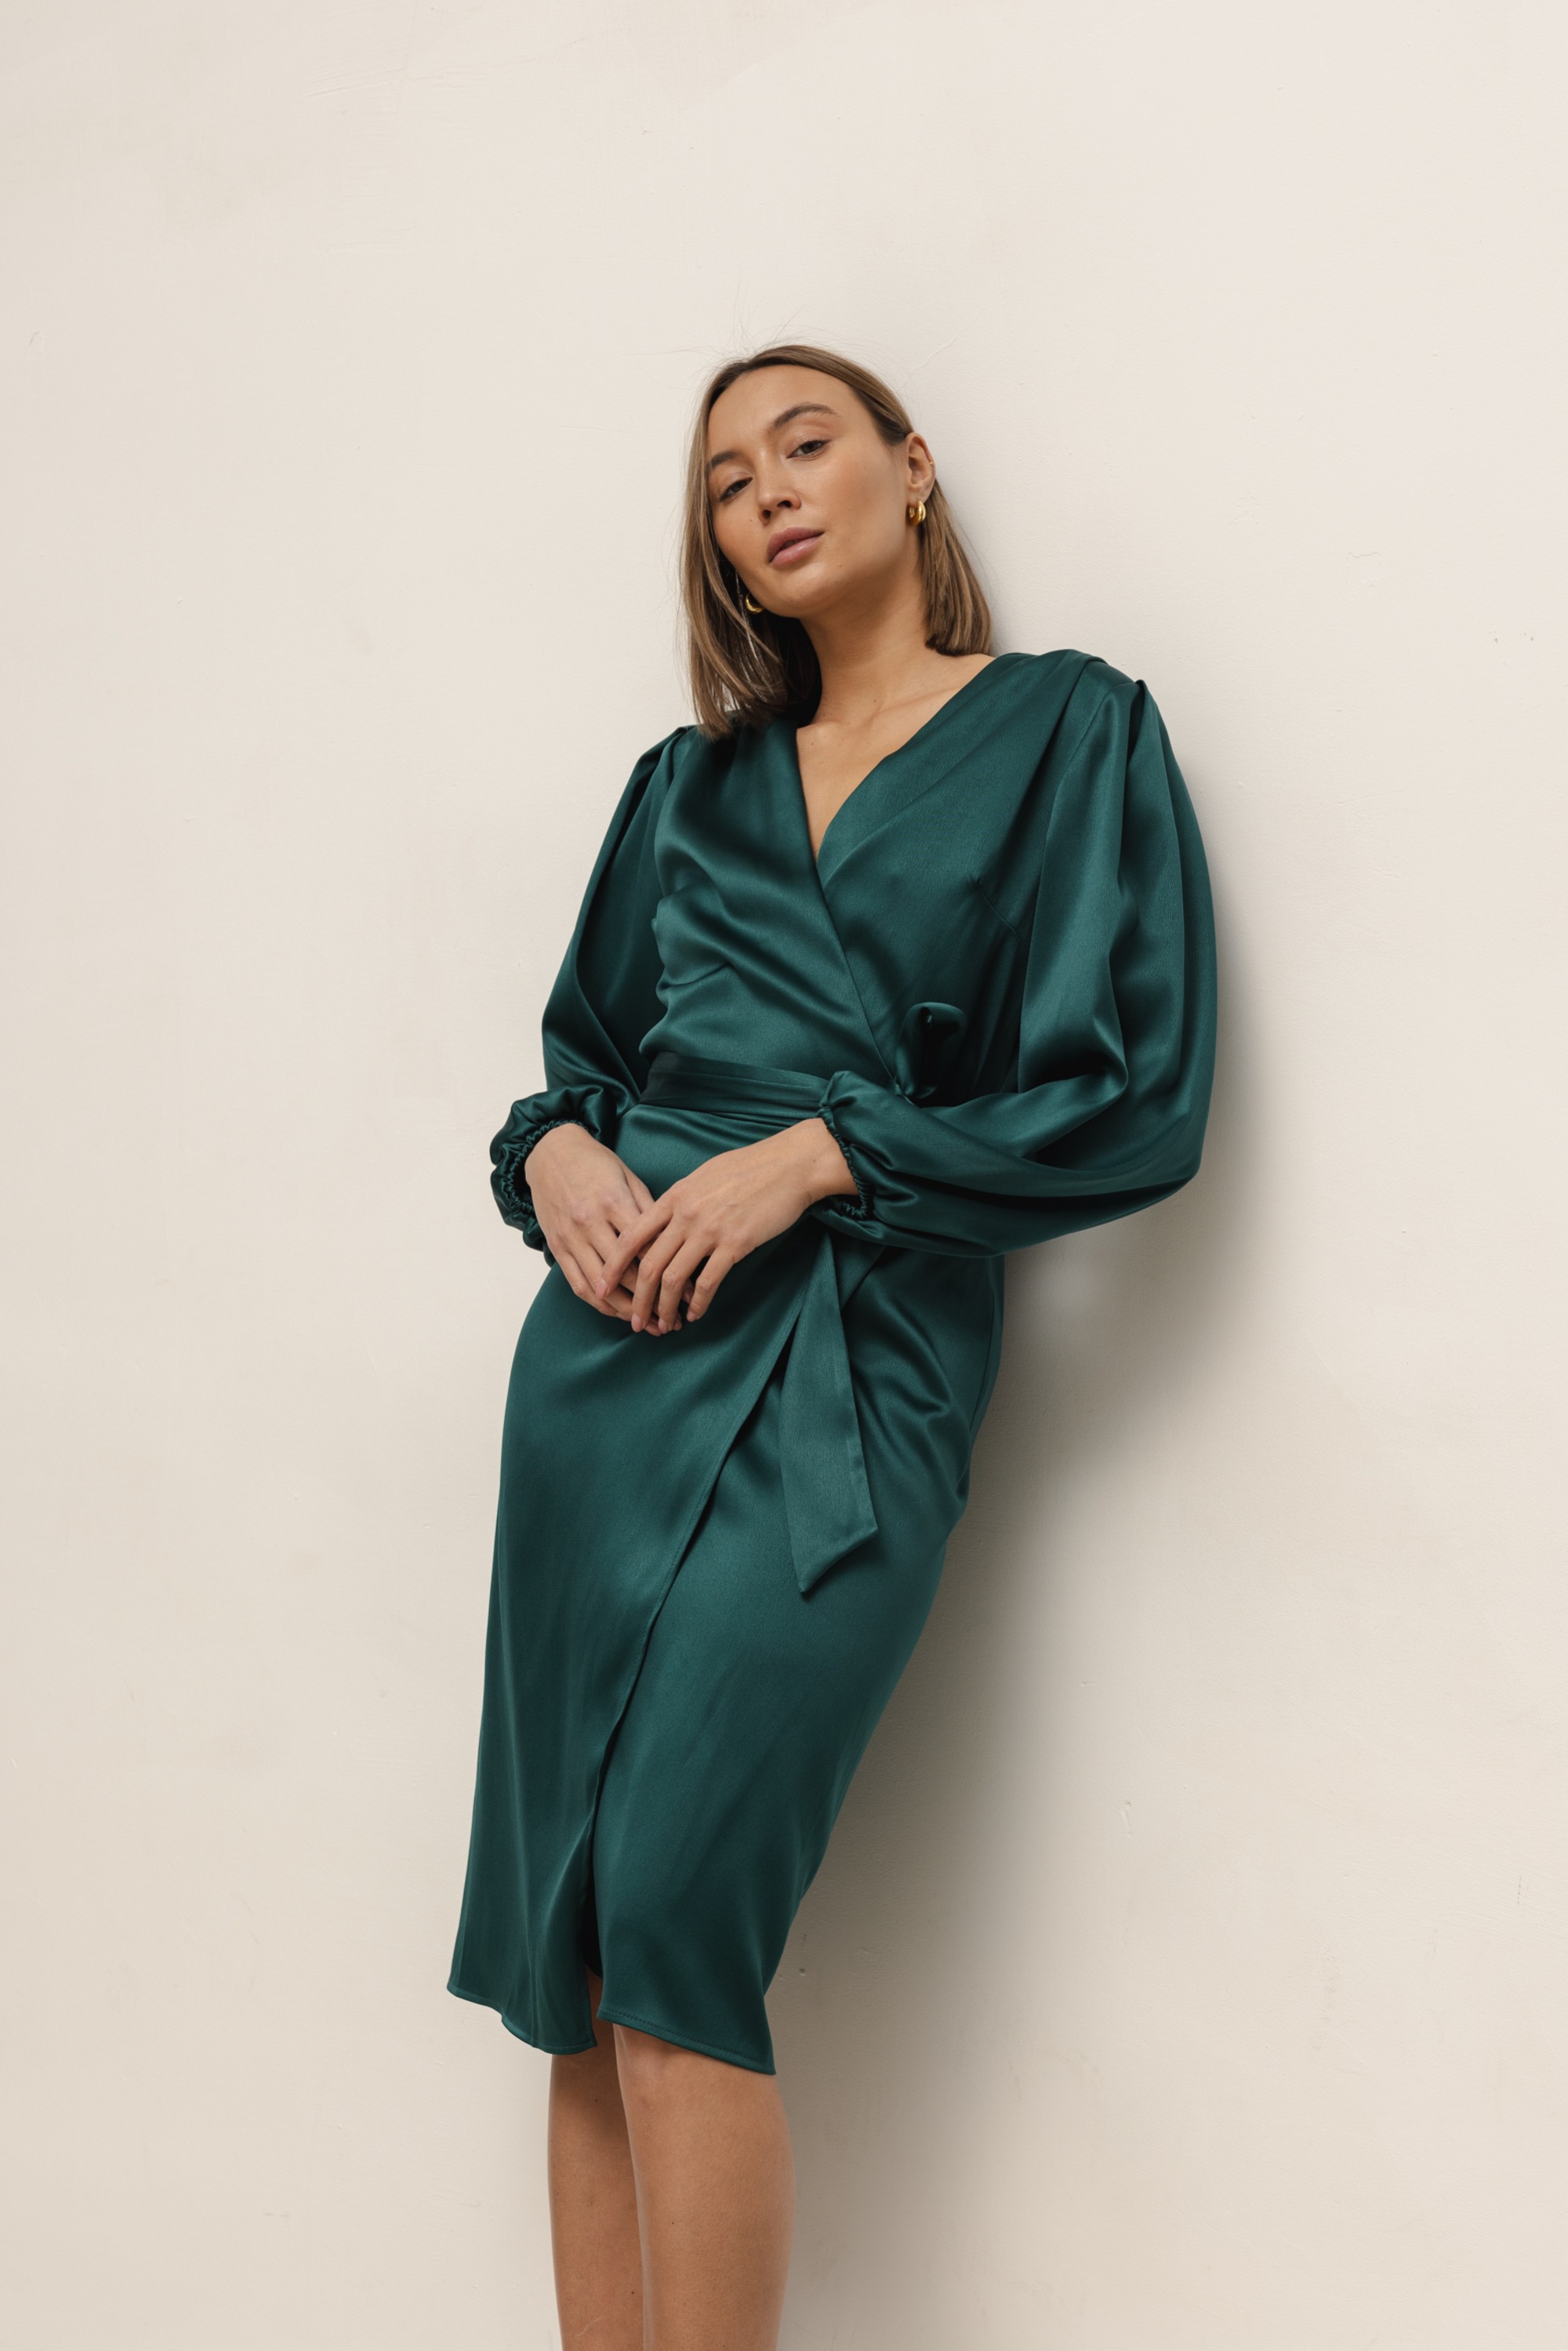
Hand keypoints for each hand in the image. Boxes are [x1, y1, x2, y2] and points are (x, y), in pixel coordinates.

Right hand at [524, 1123, 658, 1319]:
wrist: (550, 1152)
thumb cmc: (596, 1162)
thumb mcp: (628, 1177)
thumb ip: (649, 1210)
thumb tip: (674, 1242)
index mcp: (614, 1202)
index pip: (648, 1249)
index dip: (672, 1276)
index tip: (692, 1294)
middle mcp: (591, 1223)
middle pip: (627, 1273)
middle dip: (653, 1300)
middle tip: (674, 1319)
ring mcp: (571, 1237)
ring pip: (601, 1286)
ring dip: (627, 1310)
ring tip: (650, 1324)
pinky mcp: (557, 1246)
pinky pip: (577, 1283)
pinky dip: (598, 1304)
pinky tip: (618, 1313)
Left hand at [593, 1117, 857, 1335]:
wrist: (790, 1164)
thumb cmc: (750, 1167)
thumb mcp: (704, 1176)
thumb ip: (682, 1199)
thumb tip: (667, 1218)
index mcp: (674, 1197)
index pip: (631, 1236)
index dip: (613, 1265)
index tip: (602, 1286)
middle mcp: (685, 1215)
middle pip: (648, 1265)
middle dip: (638, 1299)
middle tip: (634, 1321)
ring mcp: (709, 1230)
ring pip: (674, 1279)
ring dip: (666, 1308)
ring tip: (665, 1325)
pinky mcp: (735, 1244)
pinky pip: (708, 1283)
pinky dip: (699, 1304)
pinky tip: (696, 1315)